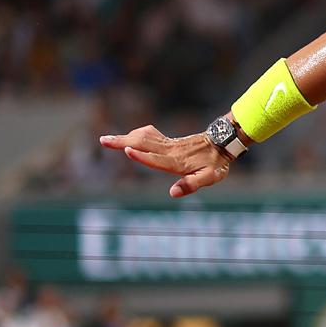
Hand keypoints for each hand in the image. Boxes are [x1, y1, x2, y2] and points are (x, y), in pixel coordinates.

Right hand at [100, 125, 231, 197]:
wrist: (222, 143)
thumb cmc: (216, 164)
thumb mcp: (209, 178)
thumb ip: (191, 184)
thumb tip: (173, 193)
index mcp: (176, 161)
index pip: (156, 159)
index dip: (142, 155)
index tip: (126, 150)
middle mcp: (169, 150)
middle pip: (143, 144)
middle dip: (122, 141)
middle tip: (103, 140)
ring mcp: (168, 143)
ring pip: (143, 137)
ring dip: (124, 137)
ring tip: (107, 139)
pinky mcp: (168, 140)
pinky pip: (149, 134)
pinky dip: (136, 134)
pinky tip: (128, 136)